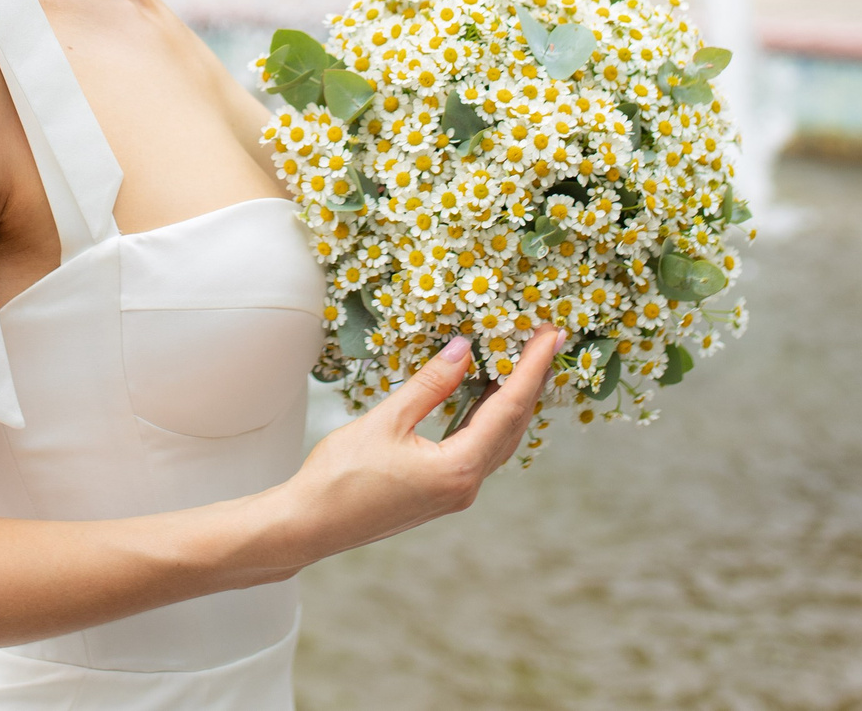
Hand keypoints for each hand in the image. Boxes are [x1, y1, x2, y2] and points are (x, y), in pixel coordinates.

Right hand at [269, 328, 561, 565]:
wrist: (310, 525)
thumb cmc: (340, 477)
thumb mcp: (386, 421)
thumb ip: (430, 384)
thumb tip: (464, 350)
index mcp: (458, 469)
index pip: (508, 408)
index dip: (532, 367)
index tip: (551, 335)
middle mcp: (466, 486)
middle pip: (513, 426)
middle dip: (531, 381)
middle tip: (547, 340)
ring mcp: (455, 493)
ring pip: (498, 440)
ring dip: (512, 400)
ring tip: (522, 362)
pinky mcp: (440, 493)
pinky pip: (478, 450)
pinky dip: (488, 419)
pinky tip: (484, 398)